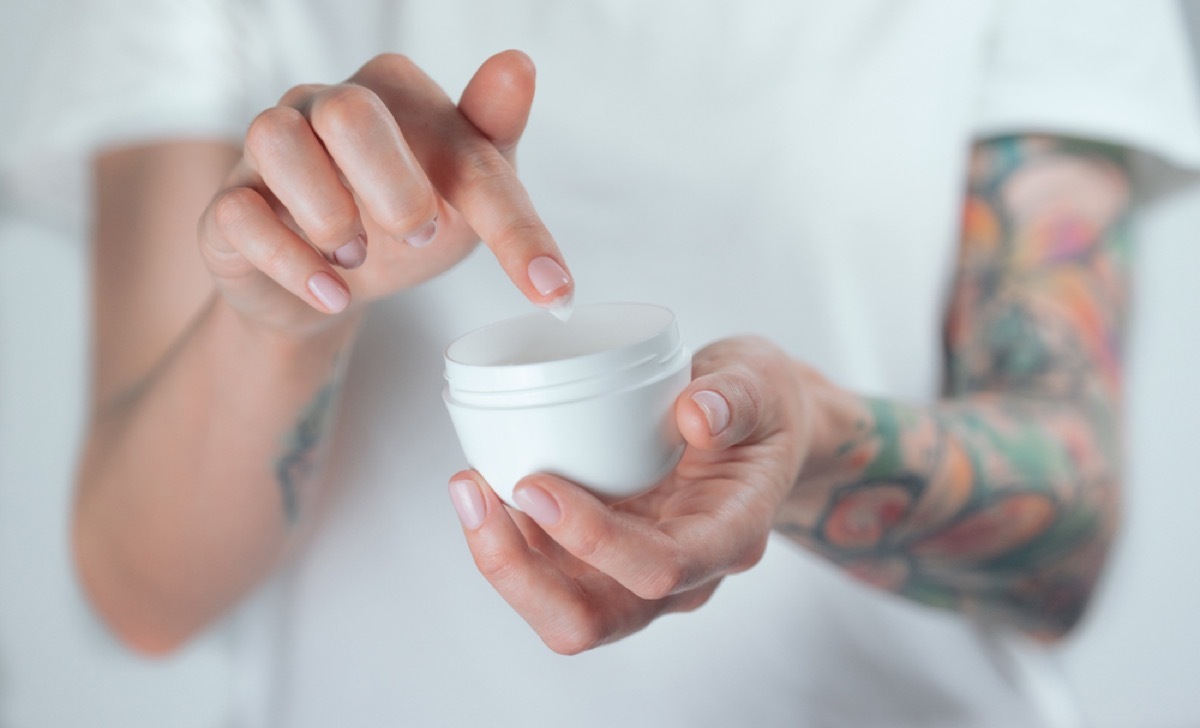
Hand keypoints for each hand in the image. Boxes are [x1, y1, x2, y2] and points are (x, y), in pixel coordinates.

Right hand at [198, 50, 571, 334]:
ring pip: (276, 140)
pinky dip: (291, 261)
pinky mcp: (230, 203)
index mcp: (396, 94)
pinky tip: (331, 291)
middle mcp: (324, 106)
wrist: (327, 289)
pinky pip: (239, 212)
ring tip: (357, 256)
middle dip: (393, 186)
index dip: (514, 224)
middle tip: (418, 235)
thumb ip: (495, 135)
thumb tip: (519, 62)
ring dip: (329, 213)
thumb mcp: (464, 193)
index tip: (553, 290)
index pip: (465, 137)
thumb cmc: (402, 225)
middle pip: (349, 111)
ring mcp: (269, 150)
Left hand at [447, 337, 814, 653]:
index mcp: (729, 536)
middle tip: (476, 493)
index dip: (594, 539)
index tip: (536, 482)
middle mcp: (684, 574)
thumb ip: (737, 396)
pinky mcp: (605, 559)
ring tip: (469, 486)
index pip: (662, 567)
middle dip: (520, 572)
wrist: (757, 429)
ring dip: (503, 558)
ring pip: (561, 609)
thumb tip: (696, 414)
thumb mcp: (762, 382)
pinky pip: (548, 571)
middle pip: (594, 618)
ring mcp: (638, 572)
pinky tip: (484, 484)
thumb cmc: (760, 410)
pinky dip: (507, 537)